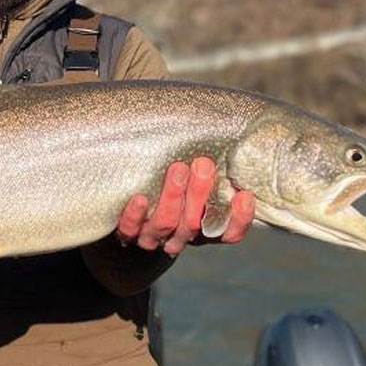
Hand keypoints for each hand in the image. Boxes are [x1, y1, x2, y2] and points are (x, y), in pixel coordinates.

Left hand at [115, 157, 254, 255]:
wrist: (120, 206)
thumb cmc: (166, 182)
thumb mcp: (192, 175)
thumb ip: (206, 165)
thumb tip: (226, 129)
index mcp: (202, 226)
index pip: (228, 232)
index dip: (239, 219)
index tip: (244, 195)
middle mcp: (179, 235)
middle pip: (194, 223)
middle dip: (200, 193)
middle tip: (204, 165)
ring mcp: (153, 236)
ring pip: (166, 223)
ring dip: (172, 197)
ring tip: (177, 169)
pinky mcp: (126, 233)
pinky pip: (130, 229)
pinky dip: (136, 215)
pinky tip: (140, 198)